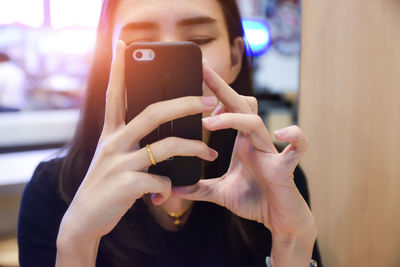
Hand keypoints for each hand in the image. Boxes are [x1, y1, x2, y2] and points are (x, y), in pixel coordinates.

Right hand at [57, 41, 218, 244]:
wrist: (83, 221)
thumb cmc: (105, 186)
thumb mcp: (112, 158)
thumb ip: (132, 145)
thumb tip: (165, 138)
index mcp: (110, 134)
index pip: (114, 95)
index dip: (119, 71)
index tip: (123, 46)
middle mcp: (113, 143)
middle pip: (153, 113)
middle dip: (184, 104)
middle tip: (208, 101)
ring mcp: (119, 163)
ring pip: (166, 147)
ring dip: (194, 149)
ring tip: (210, 153)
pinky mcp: (126, 185)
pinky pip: (162, 181)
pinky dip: (171, 188)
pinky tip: (168, 193)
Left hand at [172, 64, 315, 237]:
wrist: (278, 218)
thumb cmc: (254, 200)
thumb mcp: (219, 193)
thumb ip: (198, 189)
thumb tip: (172, 189)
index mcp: (241, 142)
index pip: (228, 109)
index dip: (215, 92)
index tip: (198, 77)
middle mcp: (254, 141)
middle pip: (241, 105)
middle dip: (222, 88)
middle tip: (204, 72)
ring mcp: (270, 151)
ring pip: (255, 122)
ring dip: (233, 118)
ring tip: (208, 122)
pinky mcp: (285, 167)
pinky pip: (298, 146)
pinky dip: (294, 137)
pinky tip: (279, 135)